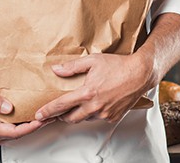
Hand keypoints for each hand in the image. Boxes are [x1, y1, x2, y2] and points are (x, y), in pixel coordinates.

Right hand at [0, 83, 48, 145]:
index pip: (15, 132)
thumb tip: (8, 108)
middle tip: (51, 116)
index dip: (30, 127)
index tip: (41, 120)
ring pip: (19, 132)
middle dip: (36, 126)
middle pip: (20, 134)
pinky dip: (26, 123)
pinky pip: (16, 129)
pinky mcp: (0, 130)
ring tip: (47, 116)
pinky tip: (35, 116)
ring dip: (33, 125)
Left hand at [34, 53, 152, 124]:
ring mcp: (104, 114)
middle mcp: (95, 106)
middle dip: (62, 115)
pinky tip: (98, 102)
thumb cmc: (119, 65)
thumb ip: (72, 67)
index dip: (48, 111)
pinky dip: (94, 113)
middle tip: (60, 110)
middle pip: (70, 118)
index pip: (61, 105)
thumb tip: (56, 70)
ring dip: (80, 113)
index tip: (39, 114)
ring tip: (82, 102)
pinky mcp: (113, 118)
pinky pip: (98, 119)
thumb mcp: (93, 61)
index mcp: (87, 93)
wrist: (140, 73)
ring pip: (85, 119)